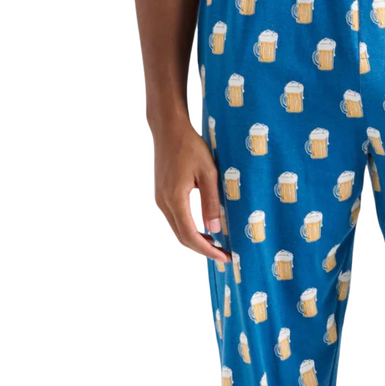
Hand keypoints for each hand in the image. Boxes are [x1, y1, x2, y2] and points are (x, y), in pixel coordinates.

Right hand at [153, 121, 230, 260]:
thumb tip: (214, 230)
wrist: (168, 129)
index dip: (207, 250)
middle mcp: (163, 202)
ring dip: (196, 240)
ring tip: (217, 244)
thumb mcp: (208, 174)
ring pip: (178, 230)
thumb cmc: (190, 147)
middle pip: (182, 237)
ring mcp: (160, 199)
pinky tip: (204, 229)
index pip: (190, 236)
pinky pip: (175, 219)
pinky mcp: (161, 195)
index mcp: (175, 199)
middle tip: (224, 255)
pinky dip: (189, 229)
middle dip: (203, 249)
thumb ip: (211, 202)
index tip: (224, 256)